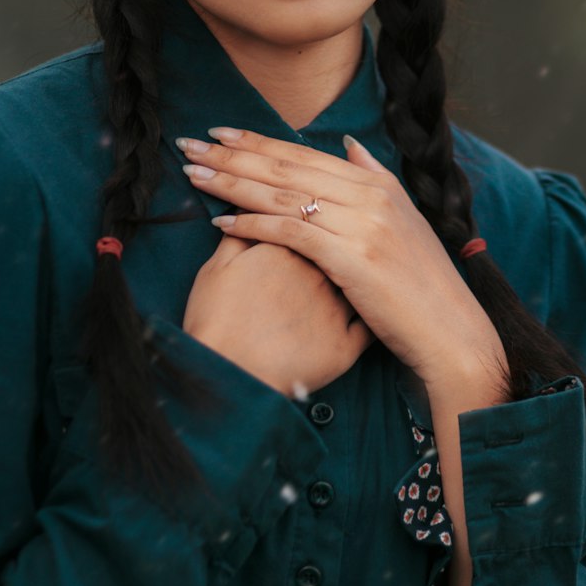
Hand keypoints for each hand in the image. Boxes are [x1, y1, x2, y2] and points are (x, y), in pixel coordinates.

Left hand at [177, 128, 505, 397]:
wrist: (450, 331)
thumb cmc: (421, 285)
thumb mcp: (404, 220)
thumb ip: (373, 179)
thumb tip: (348, 146)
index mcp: (378, 183)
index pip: (304, 154)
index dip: (258, 141)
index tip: (220, 132)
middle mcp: (369, 195)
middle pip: (286, 168)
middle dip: (233, 155)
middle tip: (190, 144)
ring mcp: (362, 224)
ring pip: (283, 194)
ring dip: (232, 183)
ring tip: (194, 174)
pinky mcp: (352, 257)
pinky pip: (291, 232)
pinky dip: (253, 224)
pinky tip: (221, 222)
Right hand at [182, 233, 373, 398]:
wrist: (227, 376)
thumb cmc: (215, 320)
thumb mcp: (217, 267)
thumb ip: (238, 234)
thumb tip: (246, 210)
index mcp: (288, 246)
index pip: (305, 219)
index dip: (301, 220)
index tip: (298, 226)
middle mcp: (320, 272)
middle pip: (335, 244)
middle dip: (332, 242)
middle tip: (320, 252)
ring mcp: (336, 309)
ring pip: (357, 279)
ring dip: (356, 273)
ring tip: (351, 274)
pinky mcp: (345, 347)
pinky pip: (368, 327)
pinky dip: (370, 315)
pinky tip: (369, 309)